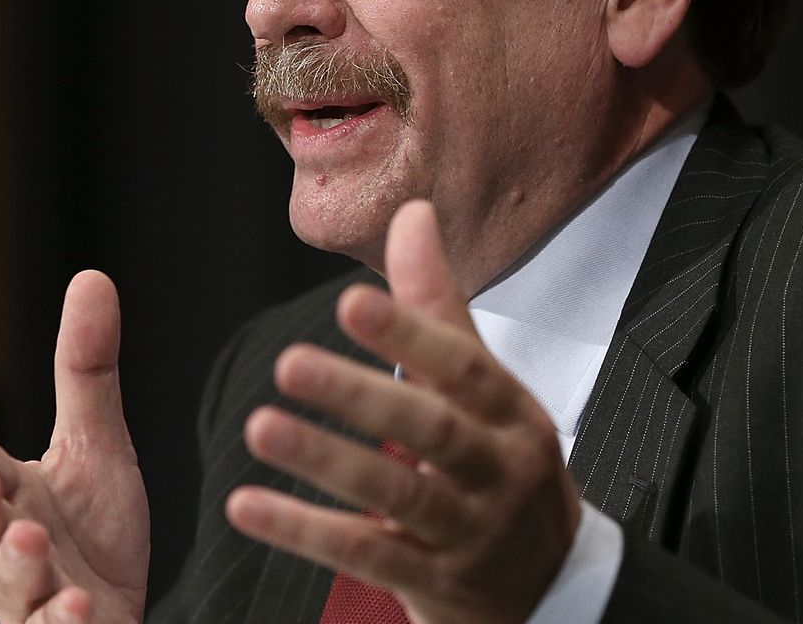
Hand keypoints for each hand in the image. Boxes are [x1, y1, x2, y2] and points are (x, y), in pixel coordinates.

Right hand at [0, 270, 149, 623]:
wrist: (113, 613)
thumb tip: (91, 276)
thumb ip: (85, 370)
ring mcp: (28, 598)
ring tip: (31, 539)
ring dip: (13, 563)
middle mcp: (4, 547)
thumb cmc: (94, 531)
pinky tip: (76, 607)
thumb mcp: (97, 444)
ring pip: (6, 585)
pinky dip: (60, 623)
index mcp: (6, 494)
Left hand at [225, 200, 581, 623]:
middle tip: (291, 365)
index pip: (464, 366)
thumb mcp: (489, 392)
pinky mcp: (435, 583)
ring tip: (262, 427)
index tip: (352, 301)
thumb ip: (439, 308)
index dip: (409, 334)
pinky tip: (250, 506)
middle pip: (432, 429)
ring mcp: (468, 532)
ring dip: (325, 460)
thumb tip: (412, 215)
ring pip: (396, 492)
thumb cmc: (505, 471)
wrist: (552, 591)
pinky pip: (364, 553)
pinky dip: (304, 530)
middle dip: (362, 395)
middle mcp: (497, 470)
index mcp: (512, 414)